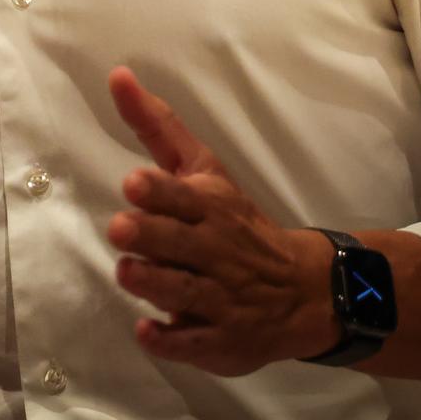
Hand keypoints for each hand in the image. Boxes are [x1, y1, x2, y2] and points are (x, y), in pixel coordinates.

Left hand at [104, 66, 338, 376]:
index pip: (184, 197)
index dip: (159, 192)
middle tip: (121, 229)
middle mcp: (216, 252)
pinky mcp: (222, 340)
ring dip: (153, 283)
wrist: (303, 289)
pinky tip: (148, 332)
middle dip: (150, 236)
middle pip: (179, 244)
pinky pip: (195, 344)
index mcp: (212, 207)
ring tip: (129, 272)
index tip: (134, 184)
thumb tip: (117, 75)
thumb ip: (157, 127)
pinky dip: (171, 340)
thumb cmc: (234, 222)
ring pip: (183, 292)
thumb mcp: (203, 170)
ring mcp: (221, 299)